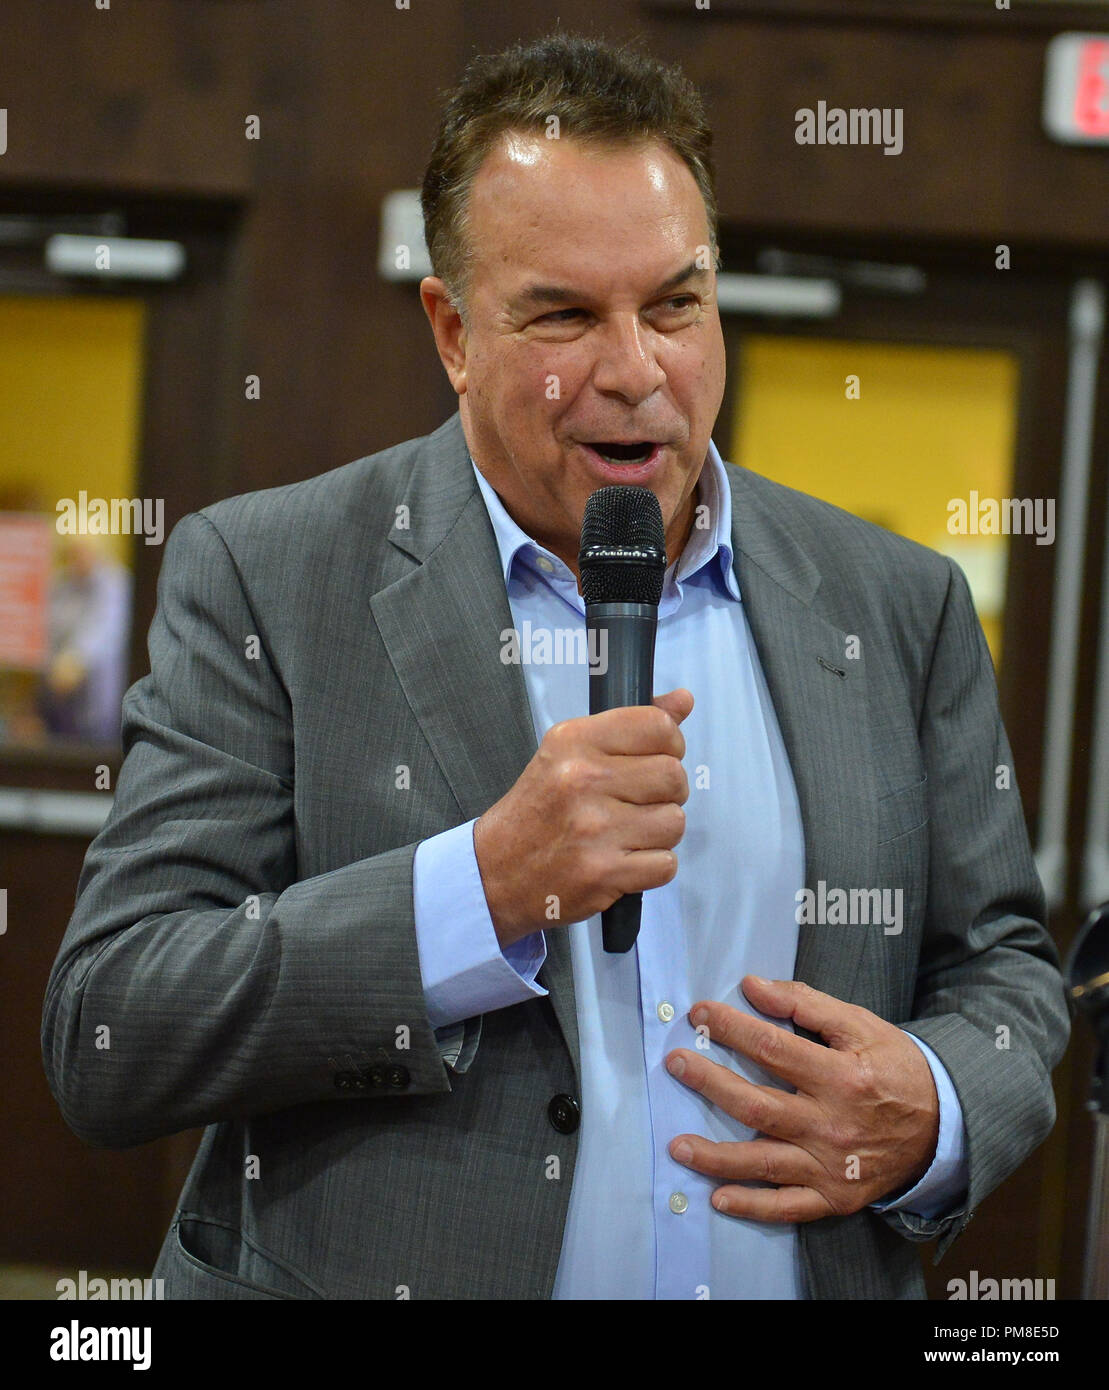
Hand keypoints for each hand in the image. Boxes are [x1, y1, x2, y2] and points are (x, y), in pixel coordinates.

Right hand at [474, 688, 693, 947]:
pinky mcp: (603, 872)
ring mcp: (594, 828)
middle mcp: (583, 778)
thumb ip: (629, 726)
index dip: (669, 746)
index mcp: (574, 740)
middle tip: (635, 804)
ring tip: (625, 834)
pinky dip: (651, 867)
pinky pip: (666, 864)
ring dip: (658, 833)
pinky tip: (622, 861)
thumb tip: (683, 700)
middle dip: (665, 794)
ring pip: (675, 822)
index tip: (653, 761)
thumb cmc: (537, 811)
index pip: (659, 727)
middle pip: (674, 776)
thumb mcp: (569, 753)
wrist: (494, 871)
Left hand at [665, 975, 939, 1221]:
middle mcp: (832, 1124)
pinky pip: (787, 1206)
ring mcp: (830, 1166)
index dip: (731, 1027)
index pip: (772, 1047)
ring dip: (715, 1156)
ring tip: (677, 1145)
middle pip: (757, 1105)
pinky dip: (752, 1205)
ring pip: (763, 1161)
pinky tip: (718, 1198)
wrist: (943, 1125)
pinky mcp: (834, 1196)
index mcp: (840, 1076)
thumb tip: (754, 986)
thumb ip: (806, 1005)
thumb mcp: (860, 1025)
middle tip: (676, 1064)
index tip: (700, 1013)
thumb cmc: (895, 1068)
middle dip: (709, 1083)